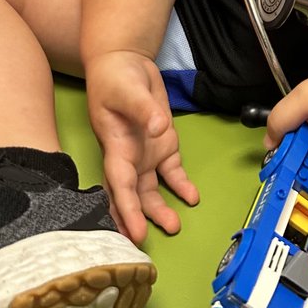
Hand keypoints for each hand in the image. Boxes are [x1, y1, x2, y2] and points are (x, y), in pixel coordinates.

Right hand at [85, 50, 198, 243]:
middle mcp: (129, 157)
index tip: (134, 233)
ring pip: (151, 190)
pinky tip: (191, 198)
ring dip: (160, 209)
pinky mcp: (162, 145)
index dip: (126, 210)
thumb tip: (159, 129)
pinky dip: (181, 186)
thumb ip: (145, 110)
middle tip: (146, 244)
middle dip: (137, 219)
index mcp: (116, 147)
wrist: (125, 63)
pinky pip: (171, 172)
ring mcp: (146, 153)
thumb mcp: (128, 89)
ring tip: (174, 227)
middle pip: (132, 195)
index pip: (120, 185)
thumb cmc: (117, 77)